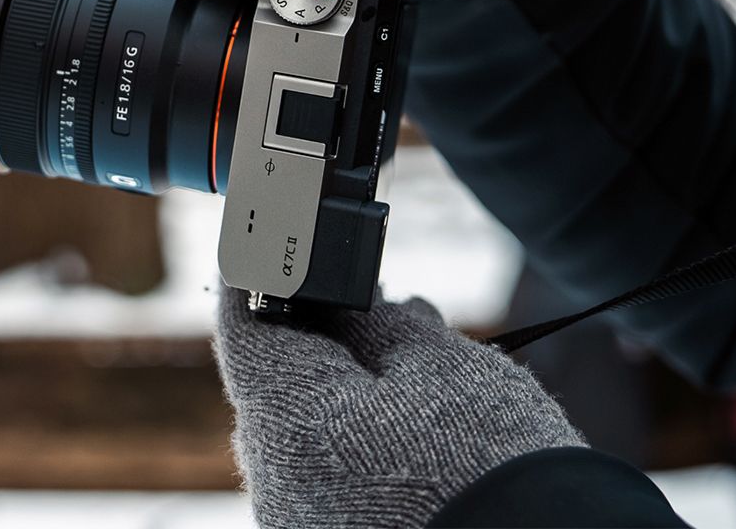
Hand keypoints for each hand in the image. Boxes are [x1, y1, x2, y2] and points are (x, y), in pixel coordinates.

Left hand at [215, 288, 583, 528]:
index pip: (243, 324)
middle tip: (368, 294)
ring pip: (307, 429)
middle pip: (279, 379)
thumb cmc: (491, 462)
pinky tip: (414, 410)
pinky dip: (361, 436)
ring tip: (412, 346)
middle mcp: (277, 483)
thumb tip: (348, 301)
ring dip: (347, 382)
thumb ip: (375, 320)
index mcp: (285, 423)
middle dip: (322, 329)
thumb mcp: (435, 361)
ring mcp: (304, 523)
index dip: (260, 269)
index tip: (273, 236)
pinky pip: (331, 475)